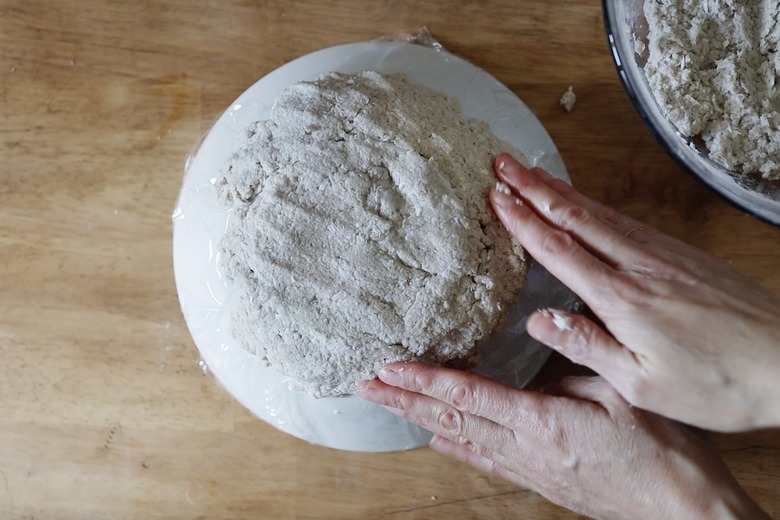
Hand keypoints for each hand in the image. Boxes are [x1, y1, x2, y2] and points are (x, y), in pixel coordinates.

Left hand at [357, 364, 769, 519]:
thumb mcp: (620, 393)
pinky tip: (439, 441)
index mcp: (542, 422)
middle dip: (404, 401)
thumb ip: (574, 369)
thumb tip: (541, 356)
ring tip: (389, 406)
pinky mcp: (540, 480)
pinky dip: (456, 447)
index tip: (389, 369)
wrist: (681, 510)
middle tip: (366, 387)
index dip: (425, 380)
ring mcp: (529, 468)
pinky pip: (485, 459)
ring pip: (462, 439)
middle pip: (451, 419)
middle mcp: (525, 448)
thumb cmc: (660, 449)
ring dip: (422, 420)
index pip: (468, 395)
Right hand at [489, 153, 779, 431]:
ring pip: (600, 212)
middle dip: (533, 187)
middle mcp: (639, 266)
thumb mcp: (642, 384)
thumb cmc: (717, 384)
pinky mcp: (683, 254)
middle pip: (575, 216)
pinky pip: (627, 220)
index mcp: (621, 299)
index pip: (559, 249)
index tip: (496, 195)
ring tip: (533, 173)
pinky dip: (596, 204)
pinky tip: (587, 203)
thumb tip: (536, 321)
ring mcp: (663, 255)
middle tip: (503, 163)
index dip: (523, 220)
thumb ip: (587, 347)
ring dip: (561, 190)